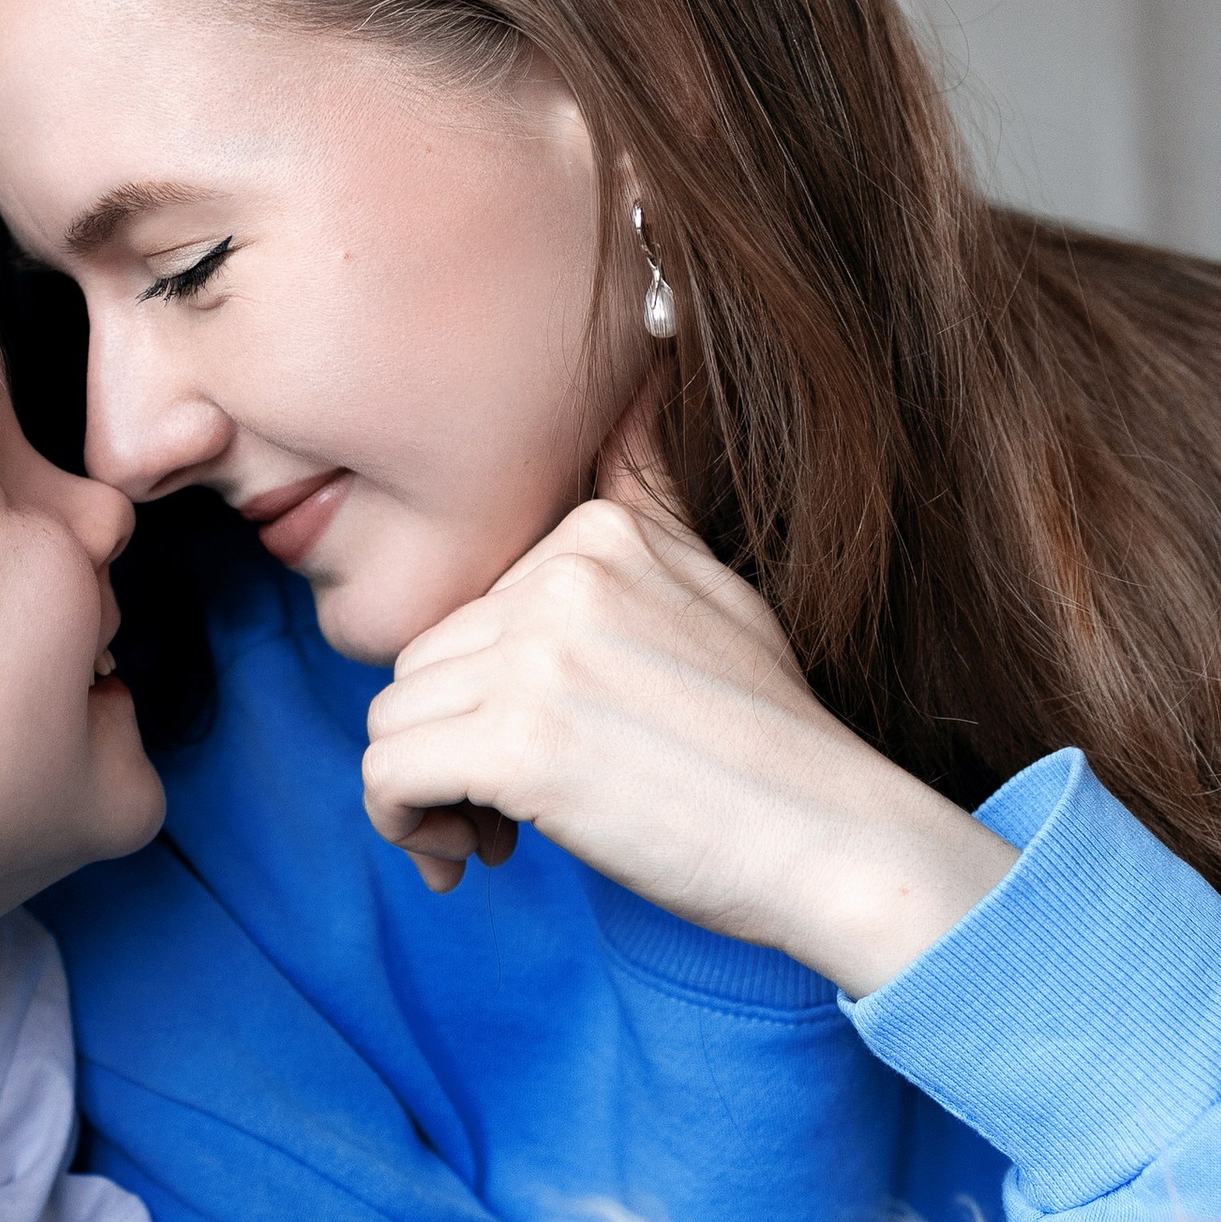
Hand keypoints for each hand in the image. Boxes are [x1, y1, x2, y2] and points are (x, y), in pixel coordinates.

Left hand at [360, 426, 1012, 994]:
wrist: (834, 843)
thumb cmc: (774, 739)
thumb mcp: (715, 589)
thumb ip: (651, 499)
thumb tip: (651, 364)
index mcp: (601, 535)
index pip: (468, 611)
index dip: (484, 691)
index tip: (540, 749)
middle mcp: (561, 579)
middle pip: (420, 665)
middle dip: (450, 745)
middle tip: (512, 811)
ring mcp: (538, 657)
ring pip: (391, 720)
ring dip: (423, 794)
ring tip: (498, 835)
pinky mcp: (518, 744)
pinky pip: (386, 776)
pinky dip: (404, 827)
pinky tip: (467, 857)